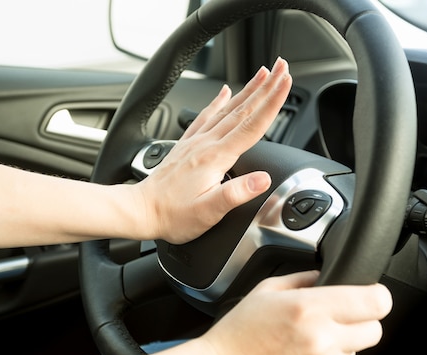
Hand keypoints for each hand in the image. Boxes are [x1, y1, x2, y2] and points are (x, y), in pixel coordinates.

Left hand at [137, 57, 291, 243]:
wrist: (141, 211)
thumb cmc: (173, 215)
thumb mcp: (208, 211)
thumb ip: (236, 193)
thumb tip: (263, 180)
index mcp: (215, 158)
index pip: (251, 125)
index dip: (272, 104)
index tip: (285, 83)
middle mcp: (206, 144)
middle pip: (243, 110)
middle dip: (266, 87)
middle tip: (281, 67)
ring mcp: (195, 142)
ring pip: (227, 109)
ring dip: (247, 89)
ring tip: (262, 73)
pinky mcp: (187, 145)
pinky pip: (206, 115)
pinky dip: (218, 101)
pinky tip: (224, 92)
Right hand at [198, 271, 392, 354]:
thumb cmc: (237, 336)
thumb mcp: (265, 292)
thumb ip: (302, 278)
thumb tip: (326, 276)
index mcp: (309, 308)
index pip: (375, 301)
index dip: (375, 297)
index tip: (367, 297)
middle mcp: (322, 339)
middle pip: (375, 329)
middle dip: (360, 323)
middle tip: (334, 321)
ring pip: (356, 354)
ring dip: (340, 348)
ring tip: (306, 345)